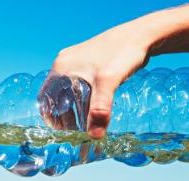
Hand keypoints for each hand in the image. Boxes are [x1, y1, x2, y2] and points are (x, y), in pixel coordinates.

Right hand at [46, 21, 152, 138]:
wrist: (143, 35)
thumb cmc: (123, 53)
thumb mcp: (109, 82)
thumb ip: (100, 109)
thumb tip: (94, 136)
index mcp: (61, 67)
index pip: (45, 98)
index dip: (50, 117)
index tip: (62, 132)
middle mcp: (65, 64)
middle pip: (57, 97)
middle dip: (65, 116)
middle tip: (77, 132)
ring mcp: (77, 63)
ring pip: (69, 92)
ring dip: (75, 109)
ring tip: (87, 124)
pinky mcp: (89, 64)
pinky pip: (80, 86)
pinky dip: (84, 100)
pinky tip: (96, 109)